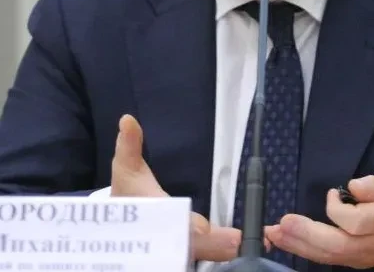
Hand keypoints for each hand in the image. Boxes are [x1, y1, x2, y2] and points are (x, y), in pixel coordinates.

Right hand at [111, 114, 240, 261]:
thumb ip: (129, 145)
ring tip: (250, 243)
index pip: (168, 222)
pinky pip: (208, 258)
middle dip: (212, 245)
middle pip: (189, 246)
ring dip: (222, 252)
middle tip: (236, 241)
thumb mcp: (126, 169)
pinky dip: (226, 254)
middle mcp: (162, 242)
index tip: (203, 227)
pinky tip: (247, 247)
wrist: (119, 228)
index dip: (185, 226)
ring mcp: (172, 255)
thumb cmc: (128, 194)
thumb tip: (127, 120)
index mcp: (150, 217)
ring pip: (199, 256)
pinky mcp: (185, 257)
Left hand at [265, 170, 373, 267]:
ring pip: (331, 256)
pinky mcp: (358, 260)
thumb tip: (353, 187)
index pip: (354, 222)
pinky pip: (331, 259)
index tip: (331, 193)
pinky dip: (309, 252)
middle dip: (305, 235)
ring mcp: (365, 257)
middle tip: (279, 225)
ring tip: (274, 235)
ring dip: (300, 246)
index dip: (337, 209)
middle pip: (336, 245)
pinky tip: (291, 243)